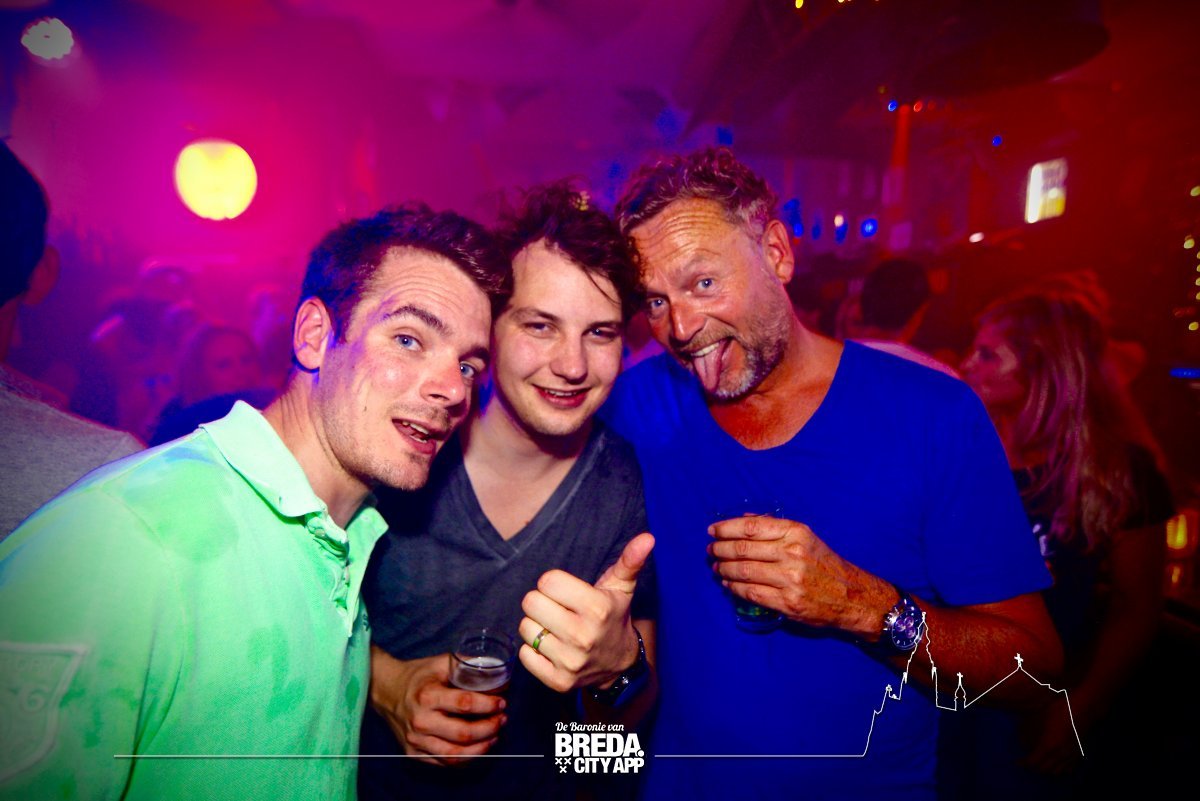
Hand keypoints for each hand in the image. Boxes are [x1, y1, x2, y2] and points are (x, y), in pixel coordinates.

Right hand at [369, 645, 506, 765]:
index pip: (465, 704)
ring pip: (455, 755)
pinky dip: (465, 758)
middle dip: (489, 728)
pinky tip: (478, 747)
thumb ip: (467, 666)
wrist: (386, 690)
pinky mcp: (413, 753)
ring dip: (481, 748)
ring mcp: (415, 740)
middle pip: (463, 733)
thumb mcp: (440, 663)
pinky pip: (444, 762)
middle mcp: (420, 721)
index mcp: (427, 696)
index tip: (501, 702)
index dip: (488, 705)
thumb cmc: (417, 676)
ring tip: (494, 736)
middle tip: (502, 720)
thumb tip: (497, 675)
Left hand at [517, 533, 653, 692]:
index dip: (554, 583)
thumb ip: (630, 560)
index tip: (566, 591)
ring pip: (526, 628)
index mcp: (597, 608)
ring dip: (537, 626)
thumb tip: (647, 537)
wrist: (619, 665)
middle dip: (542, 602)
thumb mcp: (622, 588)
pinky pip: (525, 655)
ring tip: (555, 627)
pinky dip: (534, 650)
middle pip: (531, 602)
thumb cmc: (614, 617)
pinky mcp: (558, 681)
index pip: (548, 581)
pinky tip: (552, 647)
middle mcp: (583, 636)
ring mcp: (570, 662)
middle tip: (558, 608)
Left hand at [707, 515, 886, 635]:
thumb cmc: (825, 565)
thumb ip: (775, 528)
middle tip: (711, 551)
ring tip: (716, 567)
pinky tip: (728, 583)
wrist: (851, 596)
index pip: (751, 527)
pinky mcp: (788, 603)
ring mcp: (790, 580)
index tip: (713, 531)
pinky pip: (751, 593)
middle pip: (743, 549)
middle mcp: (792, 554)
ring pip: (744, 572)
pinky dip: (735, 587)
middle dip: (721, 550)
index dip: (727, 528)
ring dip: (724, 569)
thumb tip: (744, 518)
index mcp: (796, 533)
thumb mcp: (806, 538)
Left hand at [1019, 699, 1086, 774]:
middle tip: (1028, 761)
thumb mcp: (1035, 719)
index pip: (1032, 762)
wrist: (1081, 709)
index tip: (1018, 762)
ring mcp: (1070, 756)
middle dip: (1034, 767)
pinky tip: (1056, 763)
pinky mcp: (1079, 754)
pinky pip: (1068, 769)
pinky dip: (1060, 769)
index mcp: (1047, 747)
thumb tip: (1022, 743)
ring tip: (1041, 762)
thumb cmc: (1056, 711)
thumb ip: (1026, 733)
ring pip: (1056, 771)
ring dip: (1046, 769)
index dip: (1024, 763)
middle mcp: (1059, 756)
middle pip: (1043, 769)